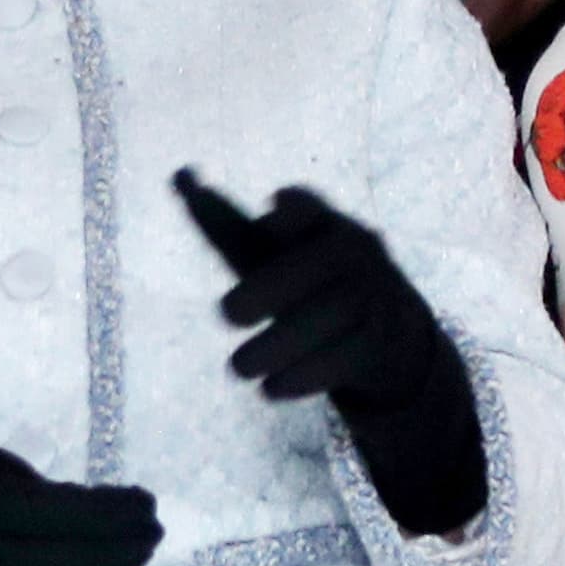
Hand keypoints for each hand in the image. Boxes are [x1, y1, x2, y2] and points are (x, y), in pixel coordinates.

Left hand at [172, 170, 486, 533]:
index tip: (271, 207)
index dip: (295, 208)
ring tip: (238, 368)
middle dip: (275, 287)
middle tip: (225, 314)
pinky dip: (307, 374)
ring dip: (284, 342)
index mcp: (322, 223)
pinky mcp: (383, 343)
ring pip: (338, 311)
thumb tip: (179, 175)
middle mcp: (355, 252)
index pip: (311, 207)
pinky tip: (270, 390)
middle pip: (323, 264)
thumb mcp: (264, 252)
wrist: (386, 338)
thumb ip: (223, 220)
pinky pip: (351, 355)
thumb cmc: (303, 281)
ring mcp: (376, 296)